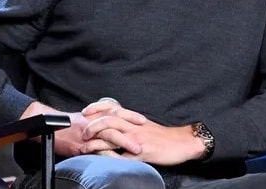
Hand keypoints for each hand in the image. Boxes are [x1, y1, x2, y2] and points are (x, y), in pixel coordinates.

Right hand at [20, 101, 143, 157]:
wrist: (45, 122)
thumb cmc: (64, 123)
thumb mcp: (83, 118)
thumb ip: (97, 120)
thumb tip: (111, 124)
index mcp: (94, 115)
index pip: (115, 111)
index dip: (130, 115)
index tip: (142, 120)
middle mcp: (92, 122)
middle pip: (115, 122)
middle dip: (131, 128)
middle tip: (145, 133)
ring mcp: (86, 135)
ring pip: (108, 135)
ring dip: (124, 142)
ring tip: (137, 150)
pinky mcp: (80, 146)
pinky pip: (96, 150)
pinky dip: (108, 155)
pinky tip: (118, 160)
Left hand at [81, 100, 203, 164]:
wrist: (182, 143)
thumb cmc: (161, 135)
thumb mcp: (142, 124)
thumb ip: (127, 123)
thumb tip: (111, 124)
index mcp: (132, 118)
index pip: (111, 107)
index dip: (96, 108)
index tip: (84, 111)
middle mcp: (133, 126)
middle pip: (109, 120)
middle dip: (93, 125)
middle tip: (83, 132)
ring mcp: (137, 140)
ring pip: (113, 136)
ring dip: (98, 141)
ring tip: (87, 147)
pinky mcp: (142, 154)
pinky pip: (123, 156)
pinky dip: (111, 157)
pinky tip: (103, 159)